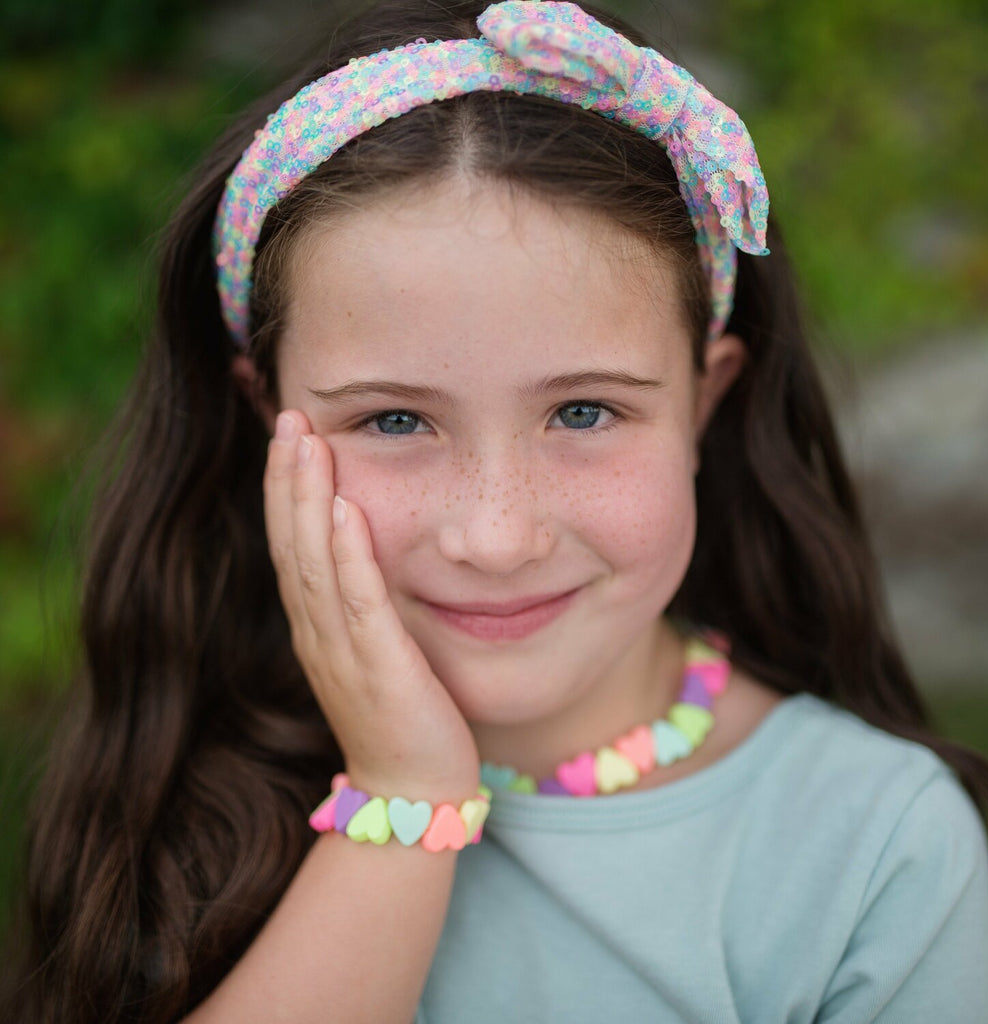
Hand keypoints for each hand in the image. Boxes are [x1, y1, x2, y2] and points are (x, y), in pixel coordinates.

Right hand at [264, 410, 480, 801]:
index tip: (289, 433)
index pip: (291, 545)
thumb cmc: (400, 714)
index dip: (284, 488)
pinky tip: (343, 513)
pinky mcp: (379, 669)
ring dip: (305, 500)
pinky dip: (346, 556)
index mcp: (316, 626)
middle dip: (287, 478)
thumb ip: (360, 602)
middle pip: (291, 543)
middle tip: (288, 417)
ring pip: (313, 564)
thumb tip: (363, 546)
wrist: (412, 789)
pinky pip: (358, 604)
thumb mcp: (371, 649)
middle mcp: (318, 633)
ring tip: (305, 443)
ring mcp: (342, 652)